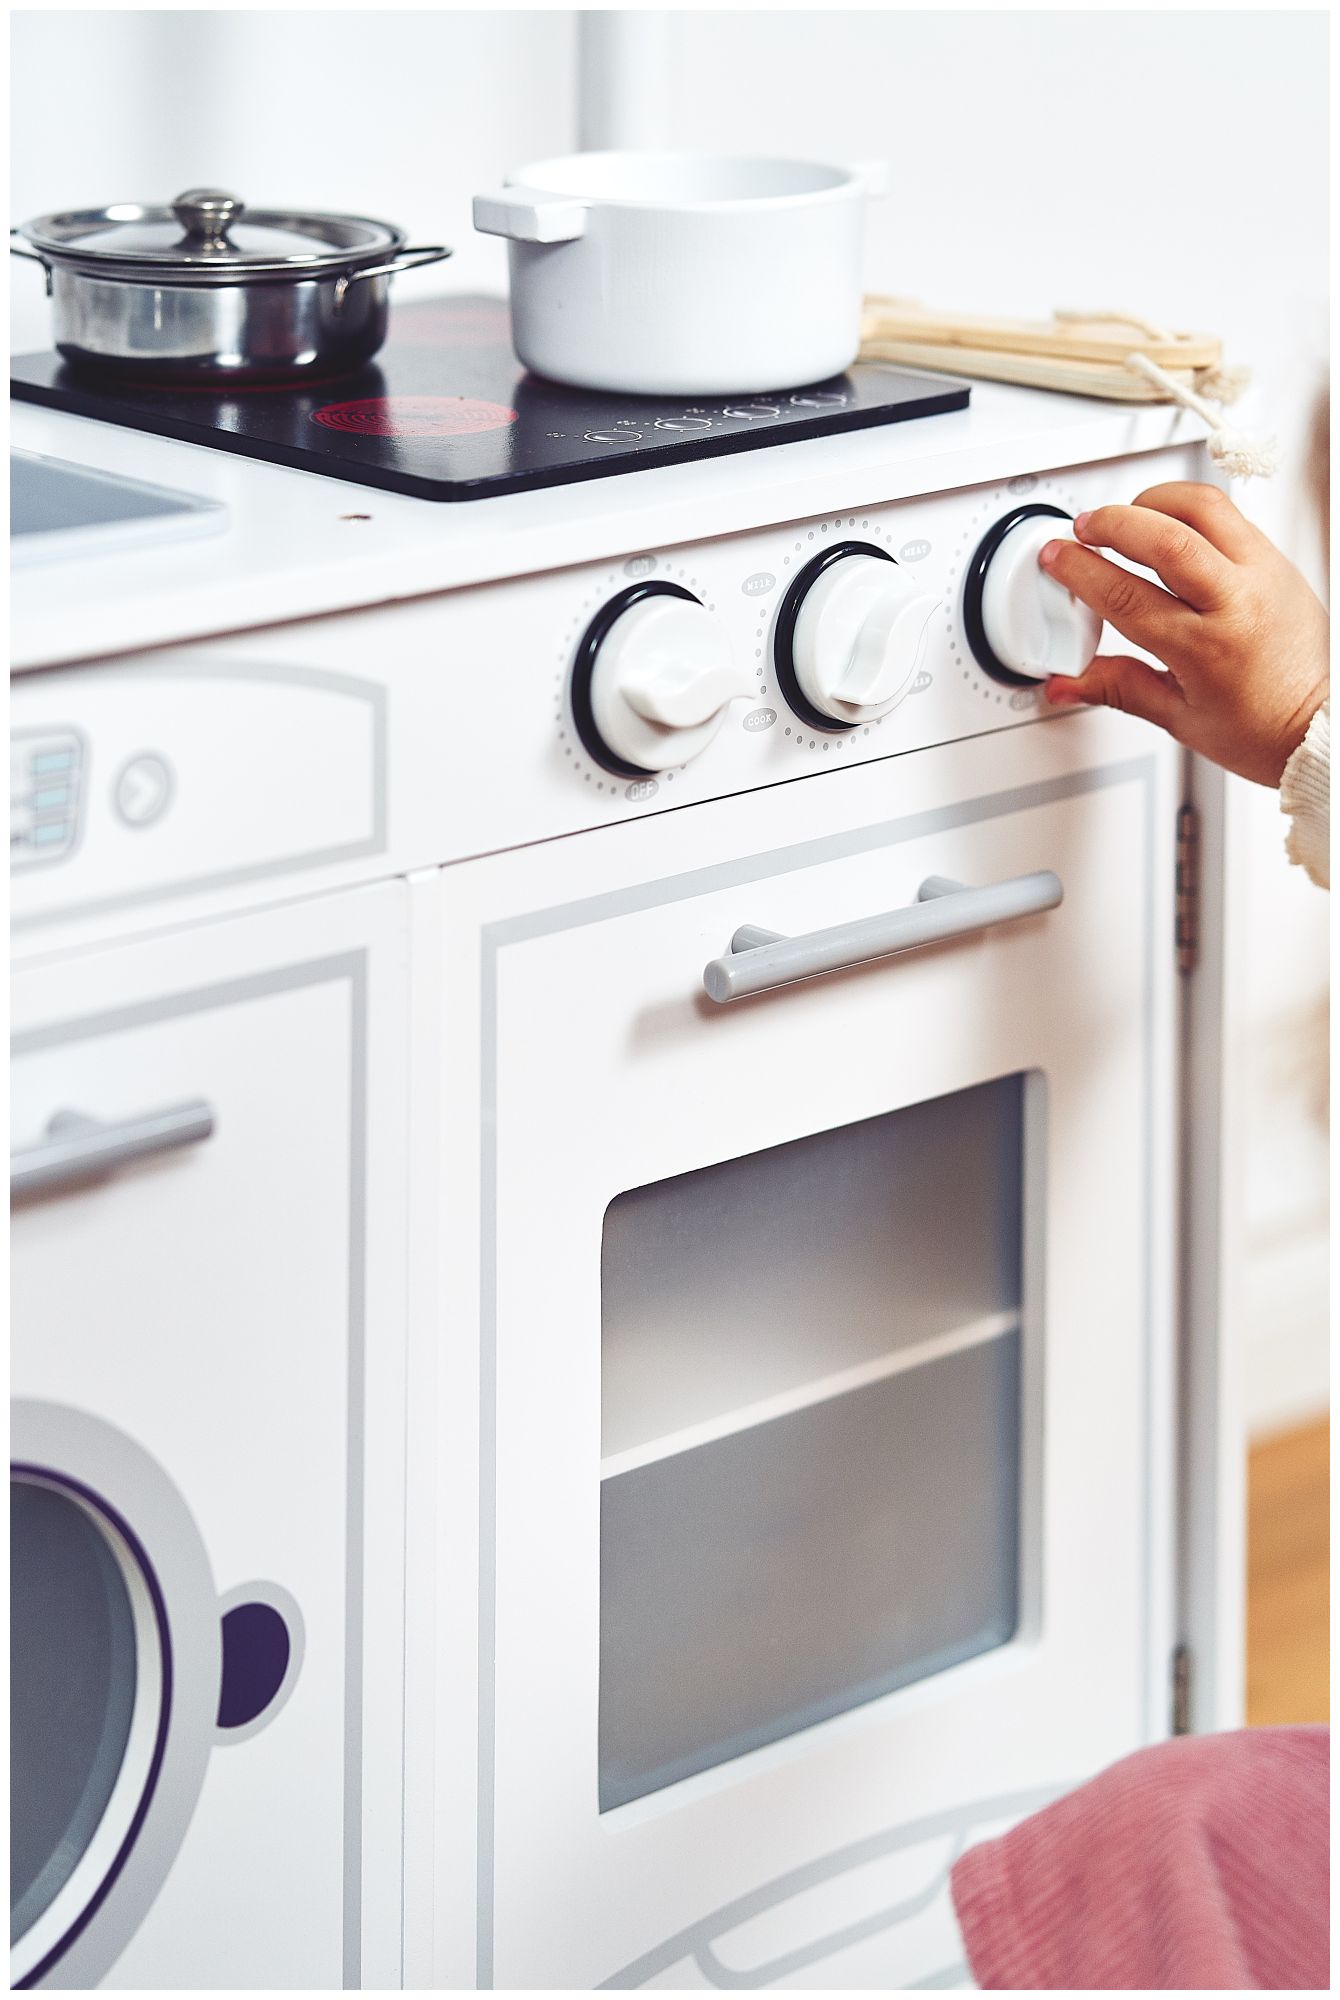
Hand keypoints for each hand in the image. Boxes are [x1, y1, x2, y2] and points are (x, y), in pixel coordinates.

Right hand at [1039, 482, 1328, 785]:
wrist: (1321, 725)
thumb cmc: (1263, 730)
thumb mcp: (1178, 717)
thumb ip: (1116, 688)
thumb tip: (1066, 683)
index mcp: (1206, 650)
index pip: (1128, 595)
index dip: (1082, 571)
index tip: (1058, 559)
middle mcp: (1237, 603)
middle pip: (1166, 537)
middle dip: (1113, 522)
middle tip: (1085, 527)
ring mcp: (1262, 574)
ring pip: (1204, 508)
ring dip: (1155, 502)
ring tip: (1126, 516)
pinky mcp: (1277, 561)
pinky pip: (1230, 516)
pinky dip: (1190, 511)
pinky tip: (1168, 525)